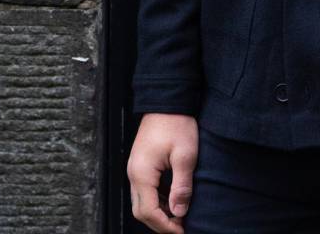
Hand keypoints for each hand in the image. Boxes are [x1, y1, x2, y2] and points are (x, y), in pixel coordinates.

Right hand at [127, 113, 197, 232]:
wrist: (168, 99)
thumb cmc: (177, 123)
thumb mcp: (185, 155)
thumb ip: (182, 186)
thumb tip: (179, 213)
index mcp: (142, 174)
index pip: (148, 212)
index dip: (166, 226)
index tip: (183, 230)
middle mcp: (133, 174)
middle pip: (141, 211)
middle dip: (160, 223)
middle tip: (181, 227)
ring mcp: (135, 168)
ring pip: (142, 202)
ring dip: (159, 212)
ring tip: (179, 216)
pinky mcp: (141, 163)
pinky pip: (145, 190)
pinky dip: (157, 200)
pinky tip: (172, 200)